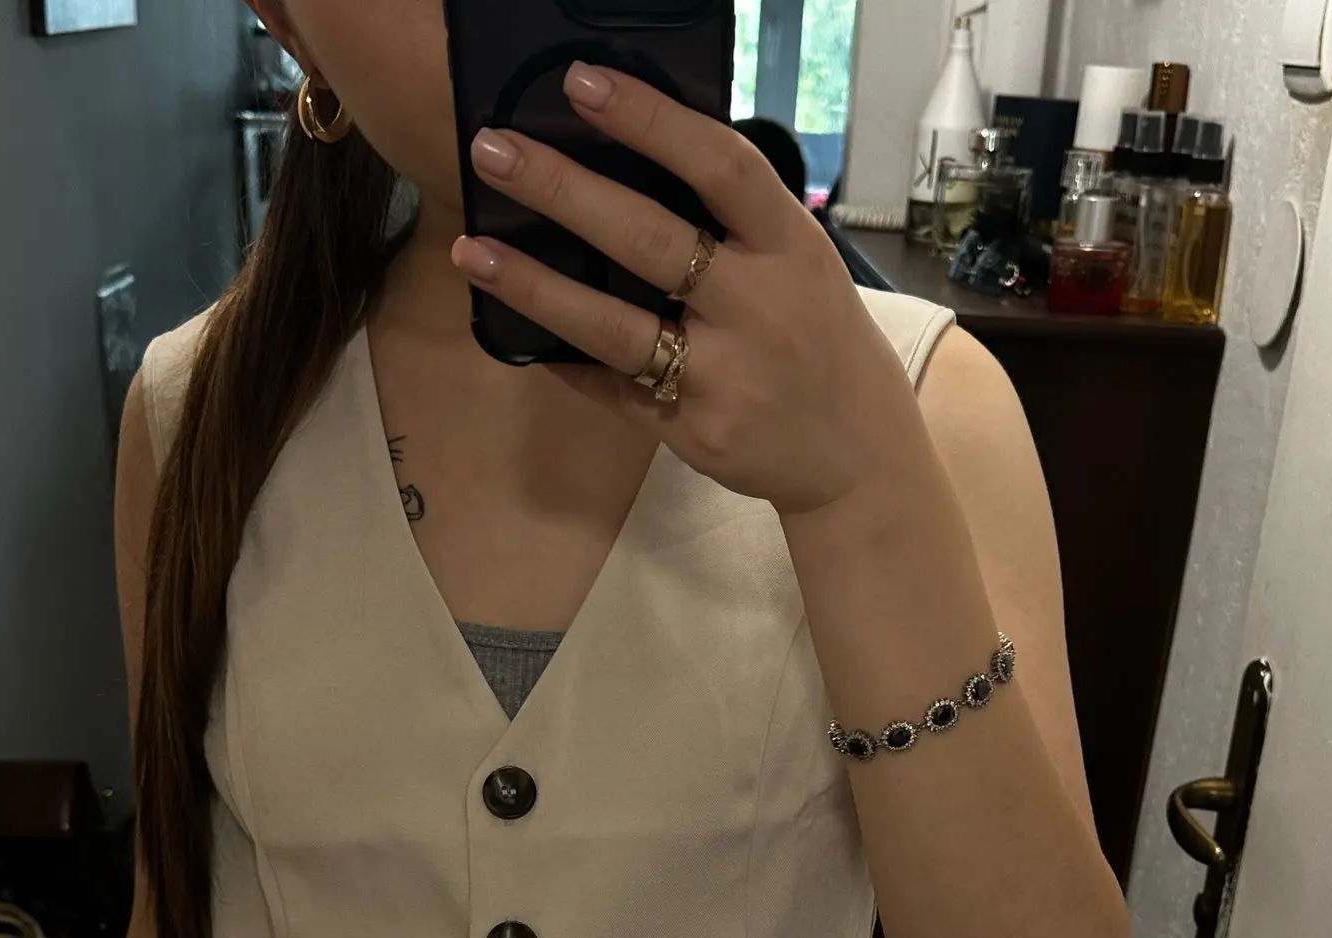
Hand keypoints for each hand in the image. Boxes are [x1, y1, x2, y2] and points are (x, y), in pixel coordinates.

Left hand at [452, 62, 932, 518]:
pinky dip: (564, 361)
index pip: (719, 167)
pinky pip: (612, 390)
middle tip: (493, 152)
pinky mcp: (693, 432)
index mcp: (791, 249)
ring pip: (613, 327)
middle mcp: (758, 310)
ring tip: (474, 252)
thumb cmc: (819, 341)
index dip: (650, 121)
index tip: (582, 83)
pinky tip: (519, 333)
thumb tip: (632, 160)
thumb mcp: (802, 266)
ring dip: (536, 287)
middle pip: (648, 240)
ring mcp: (724, 378)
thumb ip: (735, 223)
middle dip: (563, 191)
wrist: (857, 458)